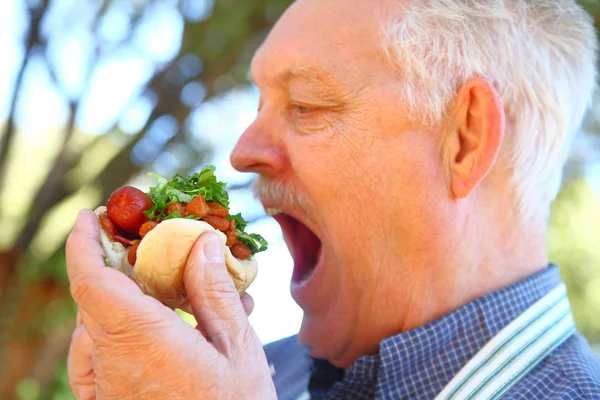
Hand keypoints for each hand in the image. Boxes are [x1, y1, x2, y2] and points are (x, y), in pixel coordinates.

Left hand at [66, 210, 275, 398]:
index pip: (93, 281)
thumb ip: (214, 292)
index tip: (90, 215)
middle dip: (108, 262)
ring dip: (112, 297)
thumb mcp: (238, 348)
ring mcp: (108, 388)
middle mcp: (112, 365)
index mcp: (143, 342)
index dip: (83, 242)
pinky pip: (92, 360)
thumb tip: (202, 242)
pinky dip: (107, 331)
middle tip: (138, 242)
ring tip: (150, 284)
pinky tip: (136, 327)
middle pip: (93, 299)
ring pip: (92, 328)